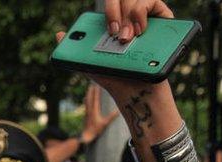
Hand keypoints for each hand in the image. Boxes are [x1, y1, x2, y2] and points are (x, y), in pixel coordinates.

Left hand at [57, 1, 174, 98]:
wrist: (138, 93)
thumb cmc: (116, 80)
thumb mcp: (92, 66)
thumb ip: (76, 51)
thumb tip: (59, 34)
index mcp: (113, 22)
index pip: (111, 3)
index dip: (110, 11)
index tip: (110, 29)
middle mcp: (129, 16)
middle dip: (118, 14)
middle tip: (119, 36)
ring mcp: (146, 17)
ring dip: (131, 16)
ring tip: (130, 38)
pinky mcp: (163, 20)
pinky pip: (152, 1)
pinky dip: (143, 13)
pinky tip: (141, 31)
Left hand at [80, 84, 119, 144]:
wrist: (86, 136)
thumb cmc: (95, 130)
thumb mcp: (105, 123)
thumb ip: (111, 116)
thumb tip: (118, 110)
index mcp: (94, 110)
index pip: (95, 98)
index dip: (96, 91)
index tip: (98, 85)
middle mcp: (89, 110)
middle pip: (89, 97)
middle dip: (91, 90)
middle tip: (92, 84)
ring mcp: (86, 112)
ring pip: (87, 100)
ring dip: (88, 94)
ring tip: (89, 89)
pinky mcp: (85, 115)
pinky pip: (86, 104)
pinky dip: (87, 100)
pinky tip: (86, 99)